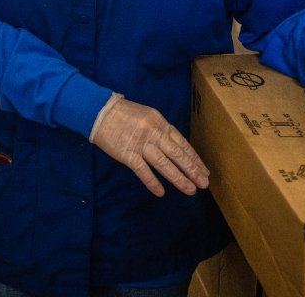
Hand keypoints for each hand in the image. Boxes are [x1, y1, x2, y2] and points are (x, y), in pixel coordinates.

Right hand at [90, 95, 209, 196]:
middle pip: (177, 154)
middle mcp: (154, 133)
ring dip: (178, 178)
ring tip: (190, 190)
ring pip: (164, 163)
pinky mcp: (127, 153)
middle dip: (192, 169)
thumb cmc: (125, 114)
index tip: (204, 170)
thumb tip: (175, 148)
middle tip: (204, 183)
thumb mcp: (148, 116)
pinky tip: (161, 192)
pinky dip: (152, 182)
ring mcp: (140, 144)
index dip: (194, 158)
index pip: (182, 143)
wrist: (100, 111)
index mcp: (161, 123)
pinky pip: (142, 170)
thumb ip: (161, 130)